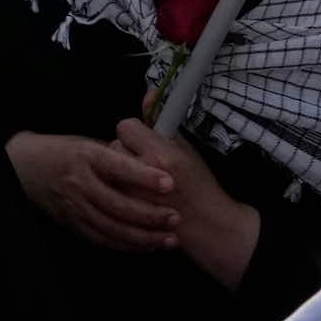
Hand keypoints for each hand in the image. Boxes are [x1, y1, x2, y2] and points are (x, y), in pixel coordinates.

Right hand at [7, 128, 179, 252]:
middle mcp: (79, 182)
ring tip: (170, 239)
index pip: (118, 166)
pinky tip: (146, 246)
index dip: (144, 176)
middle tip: (176, 218)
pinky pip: (103, 239)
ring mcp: (74, 205)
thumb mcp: (88, 143)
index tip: (169, 182)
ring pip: (113, 227)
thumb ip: (116, 156)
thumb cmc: (64, 152)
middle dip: (150, 214)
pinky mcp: (72, 223)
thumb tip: (153, 163)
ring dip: (144, 236)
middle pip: (118, 204)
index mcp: (85, 155)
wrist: (26, 166)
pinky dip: (127, 245)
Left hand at [114, 119, 260, 288]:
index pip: (126, 126)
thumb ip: (162, 122)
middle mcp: (145, 175)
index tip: (143, 140)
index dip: (134, 131)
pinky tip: (137, 194)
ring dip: (121, 171)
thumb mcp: (186, 148)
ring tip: (141, 180)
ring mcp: (134, 196)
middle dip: (126, 151)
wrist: (210, 226)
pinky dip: (120, 189)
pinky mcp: (128, 213)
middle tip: (143, 161)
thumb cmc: (200, 184)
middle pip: (114, 146)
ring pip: (110, 169)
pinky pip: (112, 190)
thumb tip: (148, 94)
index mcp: (162, 155)